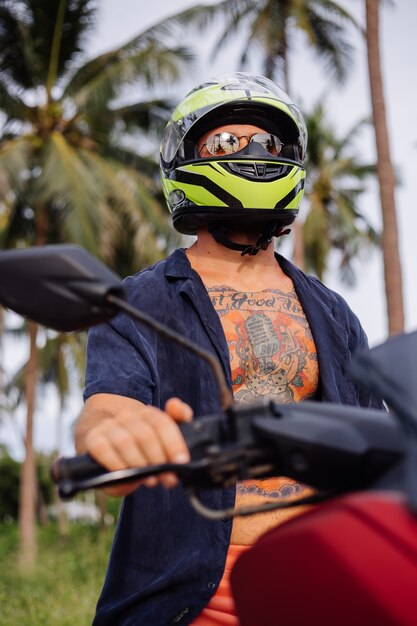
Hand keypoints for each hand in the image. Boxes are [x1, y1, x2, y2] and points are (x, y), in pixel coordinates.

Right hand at [78, 394, 192, 496]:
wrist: (107, 443)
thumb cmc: (139, 448)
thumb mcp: (160, 442)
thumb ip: (175, 432)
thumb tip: (178, 419)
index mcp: (148, 414)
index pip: (162, 423)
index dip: (174, 443)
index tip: (181, 461)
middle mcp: (128, 416)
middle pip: (146, 434)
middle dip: (158, 459)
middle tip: (166, 477)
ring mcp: (110, 426)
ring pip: (125, 441)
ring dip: (139, 463)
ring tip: (149, 478)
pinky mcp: (94, 438)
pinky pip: (103, 449)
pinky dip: (116, 464)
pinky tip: (124, 473)